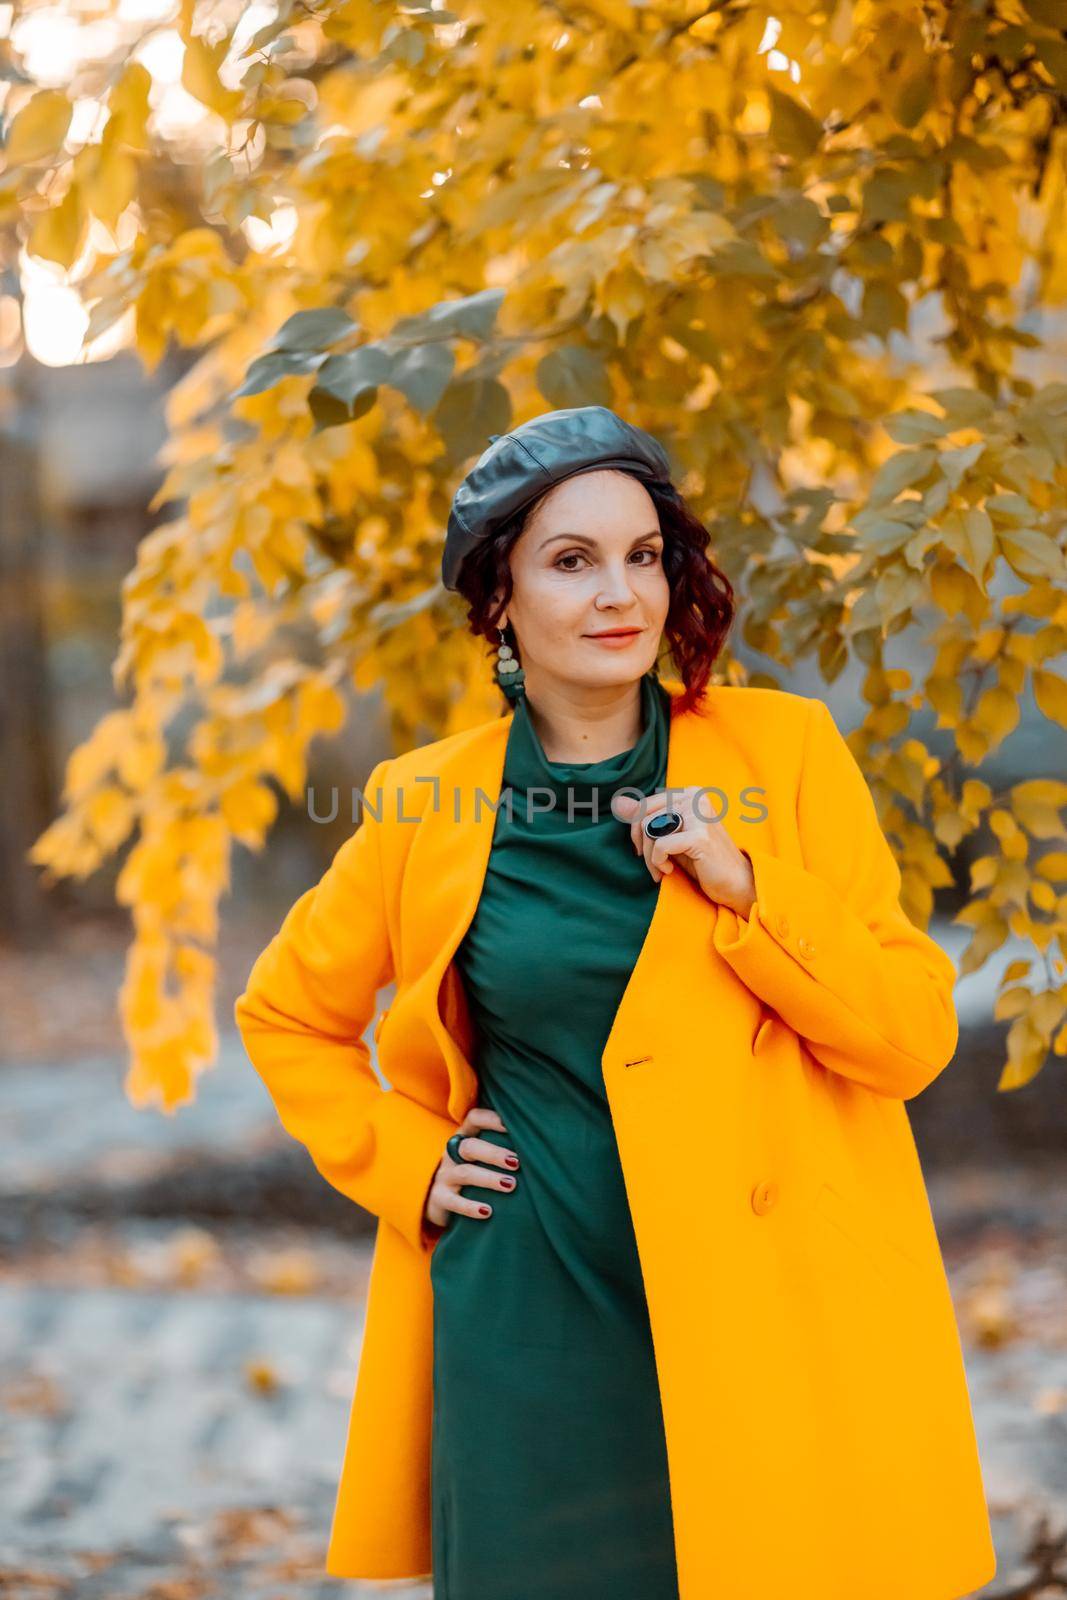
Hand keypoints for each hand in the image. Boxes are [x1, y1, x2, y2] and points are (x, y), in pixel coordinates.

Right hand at [422, 1105, 519, 1237]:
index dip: (491, 1119)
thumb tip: (541, 1146)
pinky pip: (453, 1202)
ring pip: (465, 1173)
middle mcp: (452, 1153)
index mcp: (465, 1136)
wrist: (438, 1198)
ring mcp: (444, 1175)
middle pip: (470, 1146)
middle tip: (517, 1163)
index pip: (474, 1118)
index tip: (511, 1125)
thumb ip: (502, 1147)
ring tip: (510, 1185)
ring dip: (489, 1179)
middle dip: (494, 1153)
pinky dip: (470, 1207)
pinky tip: (488, 1211)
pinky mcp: (438, 1197)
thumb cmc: (473, 1171)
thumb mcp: (481, 1156)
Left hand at [612, 786, 756, 915]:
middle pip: (644, 816)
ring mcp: (699, 815)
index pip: (645, 805)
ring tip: (662, 870)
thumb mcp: (671, 836)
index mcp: (690, 793)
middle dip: (642, 844)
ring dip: (650, 858)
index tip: (645, 851)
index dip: (637, 831)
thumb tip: (617, 802)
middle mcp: (695, 798)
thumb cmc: (703, 861)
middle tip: (653, 864)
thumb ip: (647, 817)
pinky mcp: (700, 836)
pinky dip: (658, 862)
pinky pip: (660, 845)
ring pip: (650, 830)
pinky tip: (669, 871)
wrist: (737, 884)